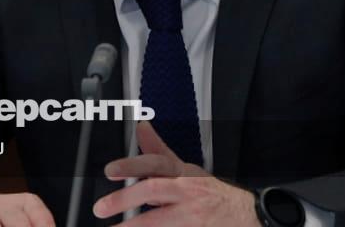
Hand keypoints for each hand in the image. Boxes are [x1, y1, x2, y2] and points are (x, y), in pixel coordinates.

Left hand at [92, 121, 260, 225]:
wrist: (243, 216)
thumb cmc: (211, 194)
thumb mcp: (186, 169)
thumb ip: (159, 151)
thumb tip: (141, 127)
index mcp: (182, 174)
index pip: (156, 163)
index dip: (132, 165)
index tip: (110, 170)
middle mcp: (186, 193)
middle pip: (153, 189)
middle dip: (125, 199)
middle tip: (101, 208)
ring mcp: (191, 216)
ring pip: (157, 220)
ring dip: (134, 226)